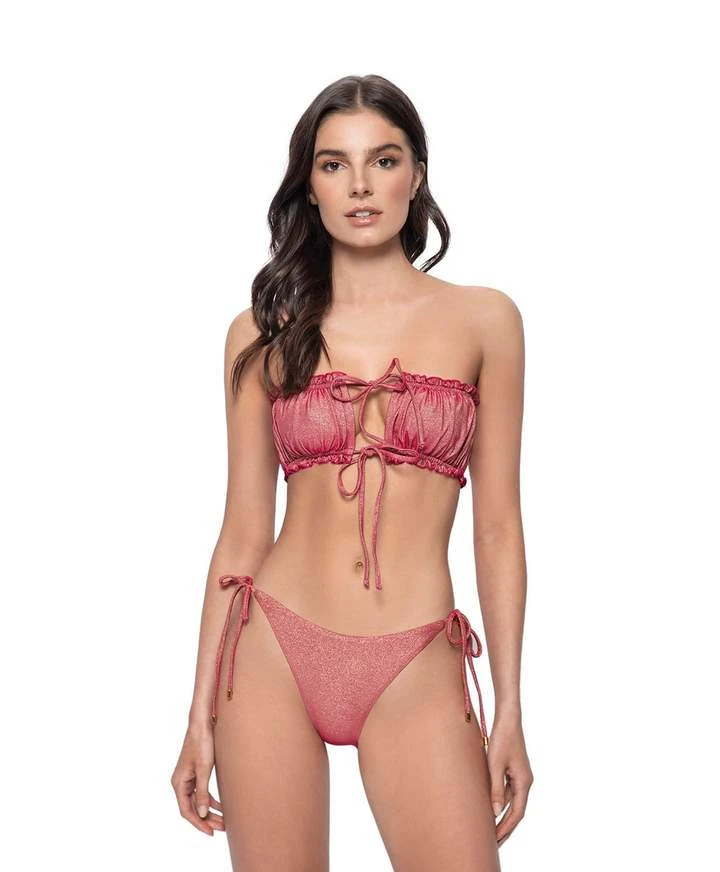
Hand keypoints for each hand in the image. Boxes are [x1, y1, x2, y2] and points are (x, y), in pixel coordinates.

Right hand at [171, 723, 225, 835]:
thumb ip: (203, 792)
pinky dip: (211, 800)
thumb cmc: (202, 744)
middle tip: (222, 828)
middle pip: (192, 808)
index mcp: (178, 783)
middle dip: (206, 819)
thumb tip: (203, 814)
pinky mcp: (196, 772)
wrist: (202, 724)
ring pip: (198, 801)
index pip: (187, 811)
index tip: (211, 832)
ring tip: (224, 821)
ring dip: (210, 811)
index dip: (198, 823)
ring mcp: (188, 778)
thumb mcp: (204, 770)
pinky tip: (221, 806)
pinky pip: (201, 792)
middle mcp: (181, 782)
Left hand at [486, 716, 532, 847]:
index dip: (507, 828)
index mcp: (524, 781)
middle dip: (506, 828)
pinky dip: (502, 803)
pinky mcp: (514, 770)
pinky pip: (509, 792)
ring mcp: (520, 776)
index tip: (496, 840)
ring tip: (491, 831)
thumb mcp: (495, 764)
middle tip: (494, 844)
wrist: (508, 718)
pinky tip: (492, 809)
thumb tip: (495, 812)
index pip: (517, 812)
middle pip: (517, 811)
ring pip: (513, 802)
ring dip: (503, 816)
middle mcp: (525, 781)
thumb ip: (495, 788)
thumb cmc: (502, 738)